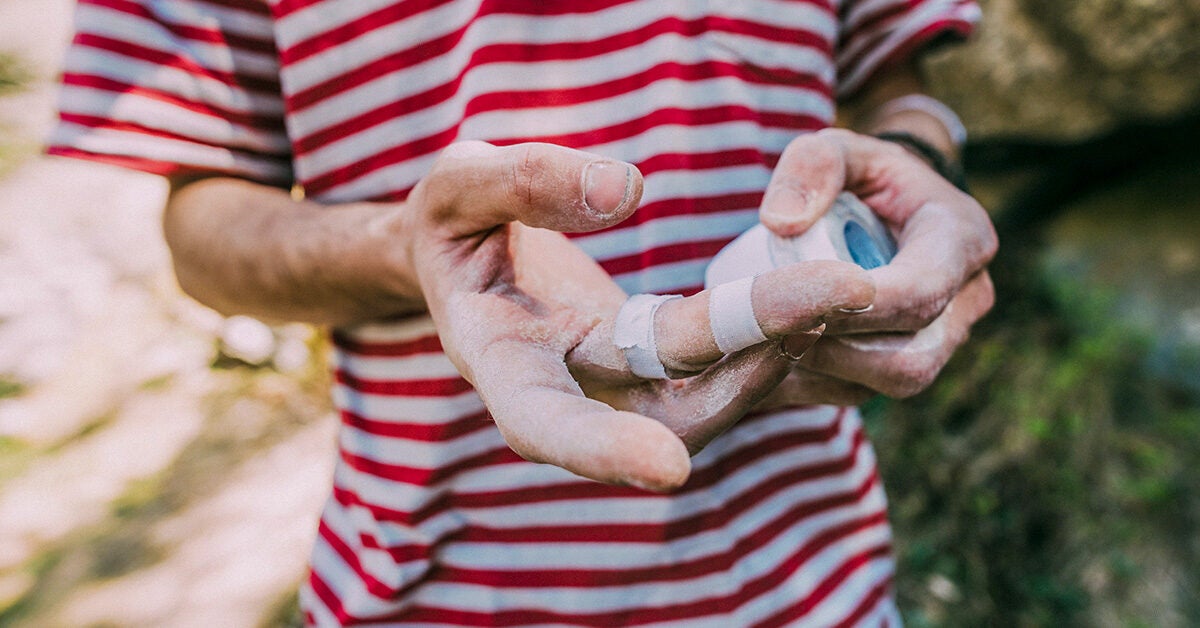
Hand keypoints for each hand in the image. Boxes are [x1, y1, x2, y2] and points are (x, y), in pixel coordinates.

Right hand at [402, 141, 873, 490]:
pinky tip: (819, 297)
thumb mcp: (457, 182)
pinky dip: (769, 340)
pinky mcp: (652, 368)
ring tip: (840, 287)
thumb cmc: (451, 219)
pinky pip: (719, 371)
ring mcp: (613, 387)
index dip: (600, 451)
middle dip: (750, 361)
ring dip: (776, 352)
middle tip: (839, 294)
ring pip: (706, 400)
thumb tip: (625, 190)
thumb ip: (523, 180)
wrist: (465, 247)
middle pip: (660, 413)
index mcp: (498, 362)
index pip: (542, 424)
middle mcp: (564, 392)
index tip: (669, 471)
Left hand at [755, 128, 996, 404]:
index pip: (919, 293)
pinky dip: (807, 384)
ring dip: (817, 373)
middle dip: (833, 351)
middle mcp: (966, 301)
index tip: (790, 302)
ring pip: (885, 385)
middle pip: (909, 359)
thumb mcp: (838, 148)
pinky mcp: (907, 366)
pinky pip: (860, 393)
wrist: (888, 209)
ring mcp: (942, 341)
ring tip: (756, 343)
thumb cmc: (863, 176)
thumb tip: (781, 223)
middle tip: (763, 329)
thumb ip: (812, 165)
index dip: (856, 309)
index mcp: (962, 240)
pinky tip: (760, 362)